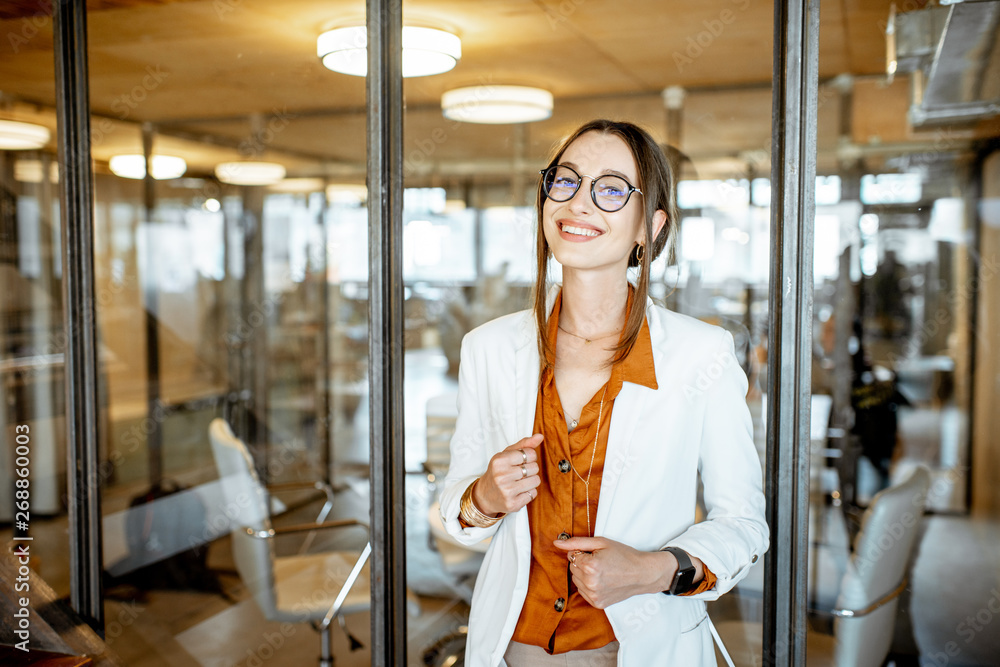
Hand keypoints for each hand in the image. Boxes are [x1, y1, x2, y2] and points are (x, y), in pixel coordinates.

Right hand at [472, 434, 543, 515]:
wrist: (484, 495)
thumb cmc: (497, 472)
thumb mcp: (506, 455)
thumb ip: (523, 445)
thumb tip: (540, 436)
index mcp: (499, 461)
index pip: (530, 453)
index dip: (529, 457)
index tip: (520, 461)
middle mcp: (502, 476)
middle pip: (534, 467)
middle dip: (530, 469)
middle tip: (518, 472)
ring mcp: (507, 491)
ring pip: (536, 481)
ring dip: (531, 481)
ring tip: (519, 481)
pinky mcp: (513, 504)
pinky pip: (533, 494)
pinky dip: (529, 492)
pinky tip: (518, 491)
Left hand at [554, 537, 679, 608]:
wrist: (642, 574)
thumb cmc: (623, 555)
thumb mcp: (601, 543)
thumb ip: (576, 542)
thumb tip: (556, 542)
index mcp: (590, 566)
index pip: (572, 556)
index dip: (583, 552)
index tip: (597, 553)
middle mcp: (590, 583)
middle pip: (573, 568)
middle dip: (582, 563)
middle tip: (601, 562)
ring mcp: (594, 595)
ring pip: (576, 580)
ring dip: (584, 575)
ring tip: (602, 571)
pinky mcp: (597, 604)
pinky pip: (583, 591)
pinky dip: (589, 585)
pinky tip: (602, 581)